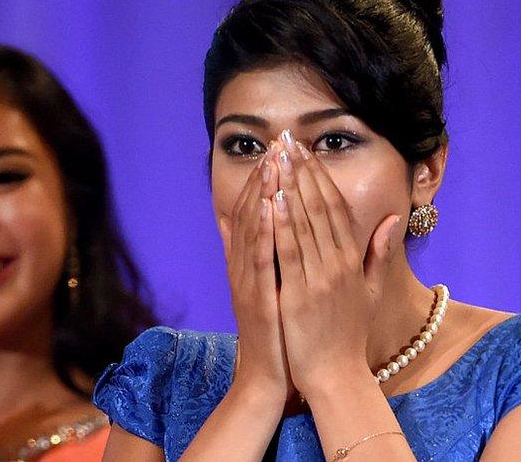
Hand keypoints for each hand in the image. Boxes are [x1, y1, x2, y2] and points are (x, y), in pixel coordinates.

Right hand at [218, 149, 292, 402]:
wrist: (268, 376)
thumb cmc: (274, 330)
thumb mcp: (263, 286)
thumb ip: (255, 254)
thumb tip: (242, 223)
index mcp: (249, 262)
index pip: (256, 212)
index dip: (265, 179)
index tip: (277, 150)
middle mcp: (244, 266)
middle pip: (252, 213)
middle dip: (265, 176)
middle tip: (276, 144)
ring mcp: (248, 281)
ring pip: (254, 229)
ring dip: (263, 194)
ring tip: (273, 162)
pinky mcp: (257, 298)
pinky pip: (261, 259)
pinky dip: (266, 231)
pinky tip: (274, 207)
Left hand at [270, 135, 400, 394]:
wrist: (337, 377)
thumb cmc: (350, 335)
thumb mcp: (371, 291)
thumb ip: (380, 253)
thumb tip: (393, 219)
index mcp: (353, 261)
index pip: (337, 208)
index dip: (321, 177)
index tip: (306, 152)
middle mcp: (338, 264)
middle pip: (320, 207)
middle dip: (303, 171)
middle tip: (288, 141)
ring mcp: (319, 278)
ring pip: (304, 223)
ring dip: (290, 187)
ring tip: (278, 158)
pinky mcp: (298, 294)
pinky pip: (288, 253)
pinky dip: (280, 224)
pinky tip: (271, 200)